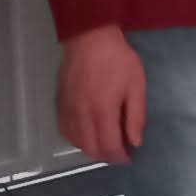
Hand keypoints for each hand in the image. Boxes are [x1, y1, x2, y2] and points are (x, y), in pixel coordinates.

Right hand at [58, 25, 145, 166]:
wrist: (89, 38)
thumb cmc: (117, 60)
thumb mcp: (136, 86)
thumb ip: (136, 117)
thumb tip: (135, 142)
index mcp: (102, 111)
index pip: (108, 147)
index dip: (119, 157)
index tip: (129, 157)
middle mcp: (82, 115)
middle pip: (91, 149)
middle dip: (106, 156)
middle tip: (119, 151)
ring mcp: (68, 110)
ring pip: (77, 142)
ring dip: (92, 149)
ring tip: (106, 143)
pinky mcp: (60, 104)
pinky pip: (66, 131)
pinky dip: (77, 139)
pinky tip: (88, 133)